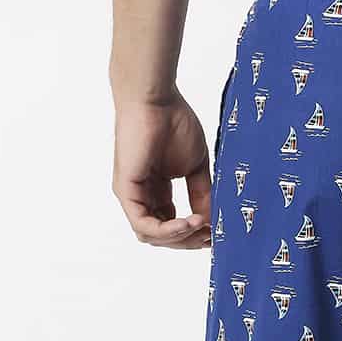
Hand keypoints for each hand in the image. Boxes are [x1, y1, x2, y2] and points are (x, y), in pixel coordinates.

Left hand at [112, 93, 211, 248]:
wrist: (156, 99)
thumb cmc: (173, 122)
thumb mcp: (196, 167)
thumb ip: (202, 194)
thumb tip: (211, 221)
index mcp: (157, 190)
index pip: (172, 226)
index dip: (193, 234)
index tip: (215, 233)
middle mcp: (142, 196)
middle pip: (162, 237)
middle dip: (189, 241)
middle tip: (211, 236)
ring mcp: (131, 195)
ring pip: (152, 236)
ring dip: (180, 238)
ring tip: (201, 226)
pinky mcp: (126, 191)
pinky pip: (144, 225)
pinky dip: (168, 230)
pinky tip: (190, 222)